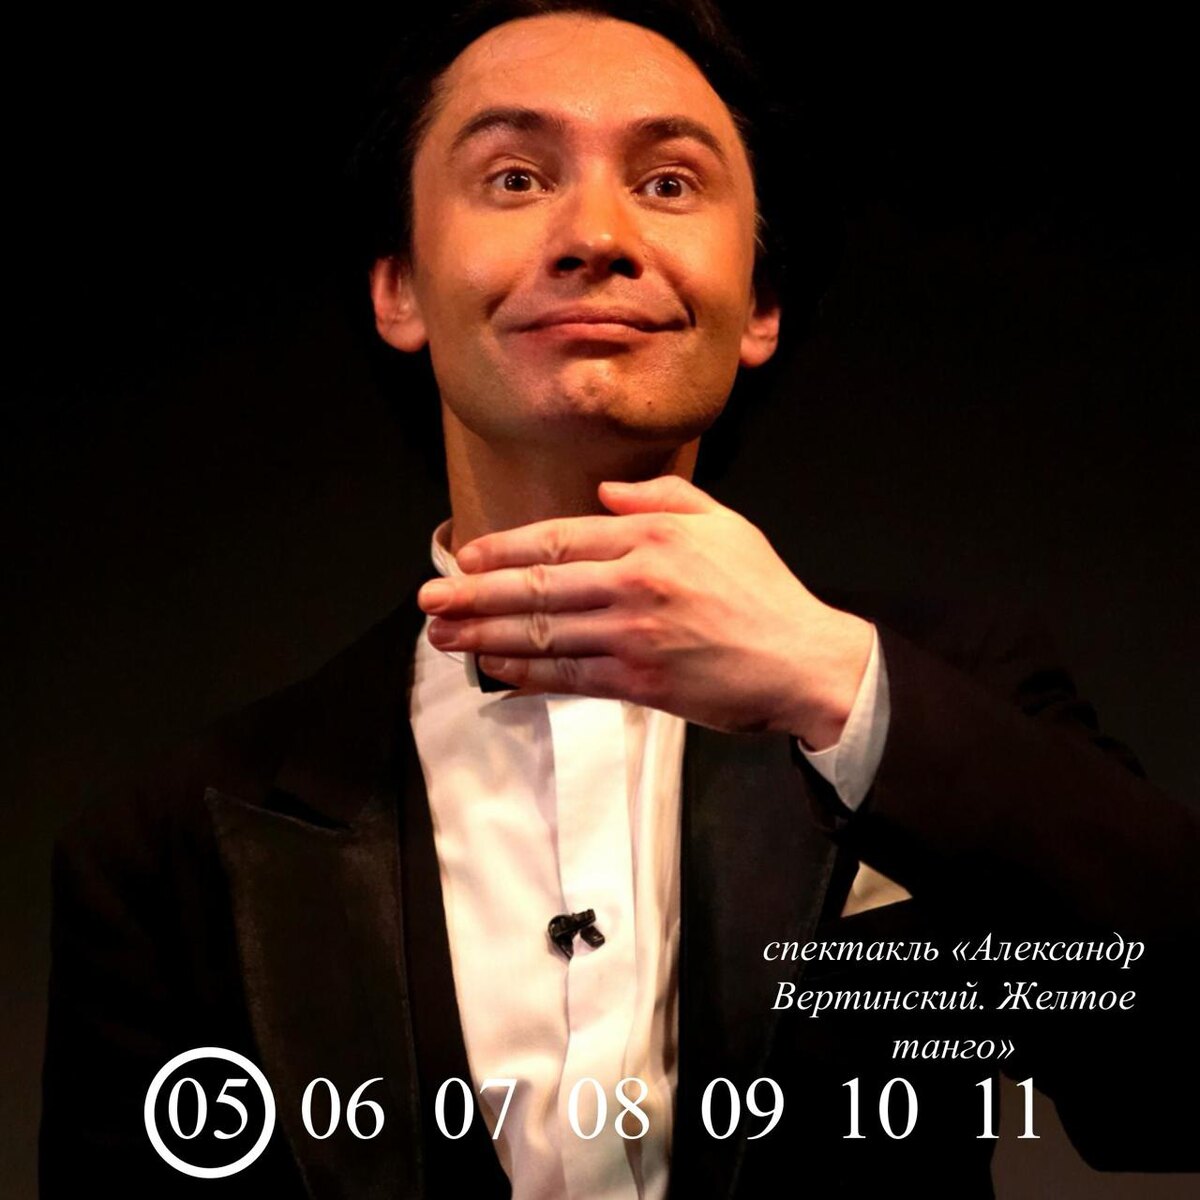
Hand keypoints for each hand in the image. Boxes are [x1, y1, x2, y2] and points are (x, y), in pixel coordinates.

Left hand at [417, 476, 872, 744]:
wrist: (803, 660)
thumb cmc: (764, 590)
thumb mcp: (724, 522)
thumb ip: (662, 499)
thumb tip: (604, 495)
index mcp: (650, 538)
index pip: (558, 538)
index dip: (503, 549)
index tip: (464, 558)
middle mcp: (633, 583)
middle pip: (535, 587)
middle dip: (473, 595)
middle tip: (428, 602)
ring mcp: (632, 636)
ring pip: (541, 634)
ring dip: (485, 636)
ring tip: (444, 637)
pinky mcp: (638, 683)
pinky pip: (568, 678)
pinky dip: (527, 676)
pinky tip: (495, 673)